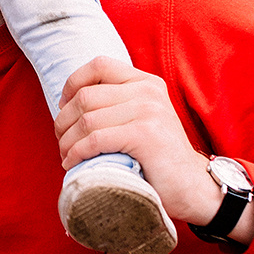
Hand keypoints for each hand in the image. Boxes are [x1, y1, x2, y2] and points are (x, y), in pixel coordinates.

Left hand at [54, 58, 249, 239]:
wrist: (192, 187)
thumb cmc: (158, 158)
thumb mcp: (142, 119)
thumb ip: (117, 105)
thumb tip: (68, 104)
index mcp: (146, 82)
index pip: (99, 65)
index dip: (73, 83)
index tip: (63, 107)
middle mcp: (148, 91)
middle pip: (86, 96)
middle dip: (64, 121)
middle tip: (62, 141)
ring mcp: (148, 111)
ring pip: (87, 119)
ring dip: (67, 141)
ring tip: (66, 155)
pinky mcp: (145, 134)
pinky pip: (96, 139)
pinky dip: (77, 153)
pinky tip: (72, 163)